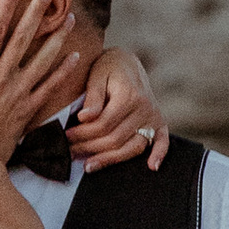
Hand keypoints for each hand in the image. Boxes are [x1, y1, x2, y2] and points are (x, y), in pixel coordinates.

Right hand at [0, 0, 88, 173]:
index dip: (6, 7)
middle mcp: (1, 78)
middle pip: (22, 38)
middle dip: (36, 12)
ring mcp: (18, 93)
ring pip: (42, 59)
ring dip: (57, 36)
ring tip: (71, 17)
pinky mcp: (29, 109)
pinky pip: (50, 86)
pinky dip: (64, 71)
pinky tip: (76, 55)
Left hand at [71, 41, 169, 173]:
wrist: (128, 62)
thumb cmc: (109, 66)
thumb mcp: (97, 74)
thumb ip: (92, 97)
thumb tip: (84, 118)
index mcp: (129, 95)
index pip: (103, 125)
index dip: (82, 134)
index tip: (66, 136)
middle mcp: (145, 108)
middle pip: (115, 139)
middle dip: (89, 148)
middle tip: (69, 151)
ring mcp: (153, 117)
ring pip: (133, 147)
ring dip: (110, 159)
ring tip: (88, 166)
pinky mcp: (159, 122)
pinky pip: (163, 141)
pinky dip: (159, 154)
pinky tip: (151, 167)